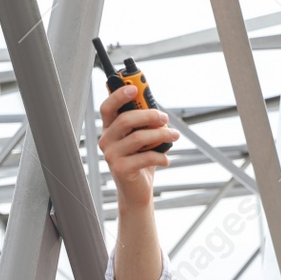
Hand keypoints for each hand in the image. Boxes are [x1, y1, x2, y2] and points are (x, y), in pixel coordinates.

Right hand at [99, 85, 177, 210]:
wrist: (137, 191)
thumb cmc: (140, 162)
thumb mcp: (143, 139)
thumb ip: (145, 124)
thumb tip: (158, 110)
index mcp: (110, 129)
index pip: (108, 107)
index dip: (118, 95)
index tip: (134, 88)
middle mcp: (106, 140)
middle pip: (126, 120)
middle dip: (149, 115)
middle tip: (165, 117)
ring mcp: (111, 155)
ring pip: (139, 138)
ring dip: (161, 134)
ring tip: (174, 136)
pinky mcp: (121, 169)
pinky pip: (145, 157)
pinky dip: (160, 156)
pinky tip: (166, 160)